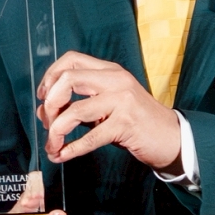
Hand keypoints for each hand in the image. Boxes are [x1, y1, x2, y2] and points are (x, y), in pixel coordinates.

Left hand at [36, 52, 183, 169]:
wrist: (172, 137)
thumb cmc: (136, 122)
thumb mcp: (107, 105)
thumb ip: (78, 104)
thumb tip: (43, 111)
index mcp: (110, 70)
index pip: (71, 59)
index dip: (50, 76)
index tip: (43, 97)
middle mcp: (116, 80)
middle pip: (68, 79)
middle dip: (50, 104)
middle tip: (47, 123)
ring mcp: (122, 101)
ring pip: (75, 110)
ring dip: (56, 131)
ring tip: (53, 146)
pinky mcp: (126, 124)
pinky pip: (90, 137)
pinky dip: (72, 148)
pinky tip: (64, 155)